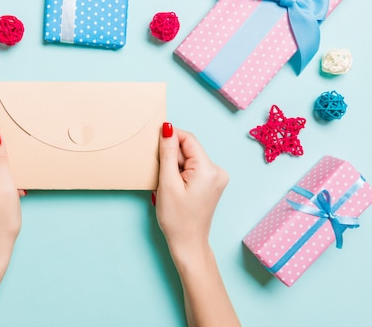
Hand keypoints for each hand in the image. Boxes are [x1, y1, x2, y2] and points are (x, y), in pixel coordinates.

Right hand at [154, 123, 228, 265]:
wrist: (188, 244)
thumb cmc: (177, 218)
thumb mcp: (167, 183)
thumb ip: (168, 153)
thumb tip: (167, 128)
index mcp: (209, 169)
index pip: (188, 139)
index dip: (170, 137)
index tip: (154, 144)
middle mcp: (217, 171)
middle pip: (189, 149)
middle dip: (171, 157)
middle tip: (161, 175)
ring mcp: (216, 178)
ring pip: (189, 159)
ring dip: (174, 166)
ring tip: (167, 185)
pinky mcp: (212, 184)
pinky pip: (193, 169)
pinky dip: (180, 173)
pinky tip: (174, 187)